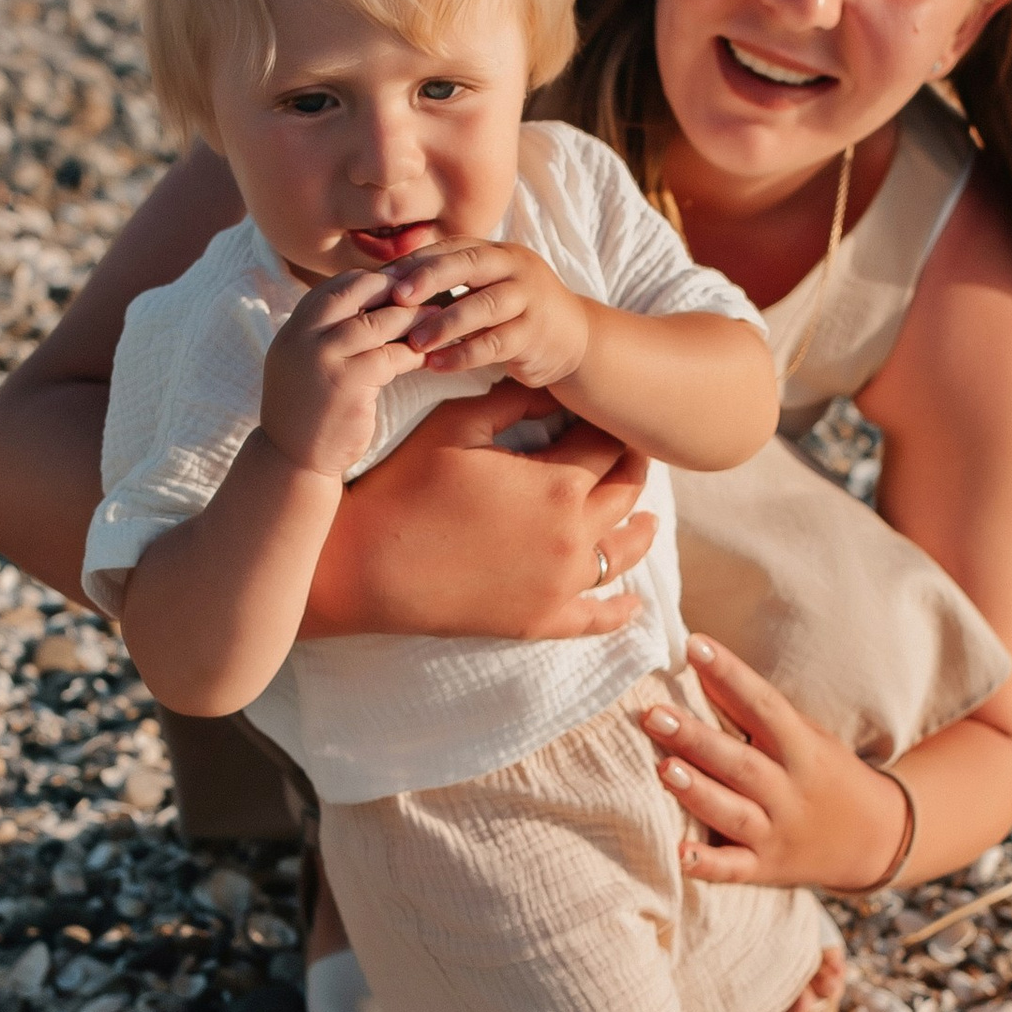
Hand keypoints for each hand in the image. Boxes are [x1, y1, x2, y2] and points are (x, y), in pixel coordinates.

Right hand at [258, 268, 427, 480]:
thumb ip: (329, 333)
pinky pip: (390, 357)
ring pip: (377, 323)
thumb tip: (373, 301)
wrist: (291, 458)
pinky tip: (427, 355)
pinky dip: (412, 353)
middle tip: (426, 289)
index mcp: (295, 327)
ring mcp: (322, 358)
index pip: (337, 285)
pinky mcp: (346, 384)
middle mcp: (303, 337)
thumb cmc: (311, 408)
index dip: (373, 280)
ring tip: (437, 316)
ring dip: (411, 318)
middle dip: (394, 288)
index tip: (403, 281)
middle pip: (355, 291)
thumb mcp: (308, 361)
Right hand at [299, 384, 656, 641]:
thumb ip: (512, 402)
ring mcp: (561, 584)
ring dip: (641, 530)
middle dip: (631, 467)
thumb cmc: (402, 486)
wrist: (362, 565)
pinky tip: (634, 603)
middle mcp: (573, 535)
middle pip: (625, 493)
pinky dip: (622, 609)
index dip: (606, 425)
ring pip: (621, 552)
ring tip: (648, 520)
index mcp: (558, 483)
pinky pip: (597, 617)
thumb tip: (553, 390)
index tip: (607, 415)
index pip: (605, 445)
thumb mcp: (456, 426)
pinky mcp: (540, 621)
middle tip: (631, 454)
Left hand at [379, 239, 594, 391]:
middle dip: (431, 279)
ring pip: (484, 305)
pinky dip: (464, 355)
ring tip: (415, 342)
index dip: (418, 261)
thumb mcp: (487, 287)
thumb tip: (390, 287)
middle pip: (470, 265)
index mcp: (497, 252)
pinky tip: (438, 366)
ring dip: (446, 324)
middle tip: (397, 298)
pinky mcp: (536, 335)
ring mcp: (529, 299)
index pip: (453, 248)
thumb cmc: (515, 313)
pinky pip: (496, 344)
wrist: (574, 338)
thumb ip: (452, 283)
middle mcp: (515, 268)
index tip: (383, 279)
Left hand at [640, 635, 916, 891]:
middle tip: (654, 714)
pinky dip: (707, 865)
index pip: (763, 705)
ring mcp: (777, 832)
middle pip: (740, 762)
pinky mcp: (766, 868)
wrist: (877, 838)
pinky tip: (678, 854)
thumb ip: (756, 712)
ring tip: (664, 768)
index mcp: (801, 748)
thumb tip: (700, 669)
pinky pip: (734, 869)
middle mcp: (790, 790)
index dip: (730, 674)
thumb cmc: (826, 774)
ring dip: (699, 793)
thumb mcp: (805, 735)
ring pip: (735, 813)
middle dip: (696, 739)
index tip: (695, 646)